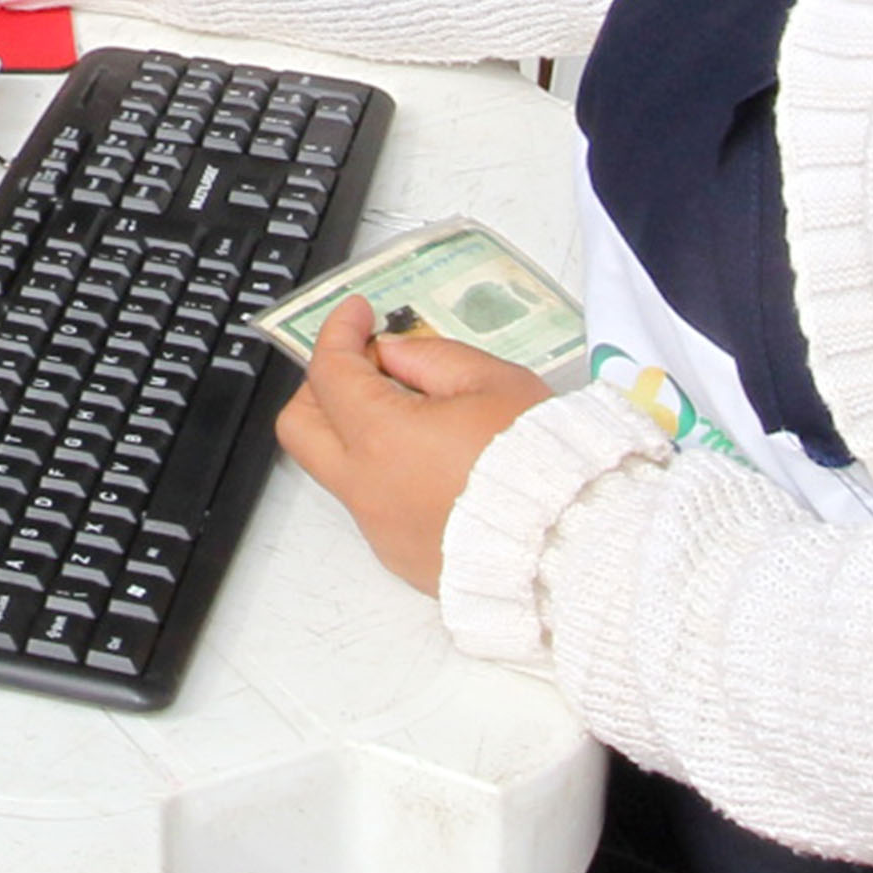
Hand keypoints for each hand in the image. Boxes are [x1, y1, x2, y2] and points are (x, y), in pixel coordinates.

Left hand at [276, 296, 557, 593]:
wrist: (572, 544)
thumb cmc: (542, 463)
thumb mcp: (492, 381)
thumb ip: (429, 359)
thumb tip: (392, 354)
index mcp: (383, 439)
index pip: (329, 372)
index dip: (339, 332)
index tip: (357, 315)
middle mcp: (368, 490)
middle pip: (300, 427)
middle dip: (321, 386)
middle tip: (362, 365)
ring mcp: (380, 530)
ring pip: (337, 469)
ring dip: (356, 433)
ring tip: (413, 414)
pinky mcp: (399, 557)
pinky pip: (373, 505)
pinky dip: (385, 474)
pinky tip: (433, 463)